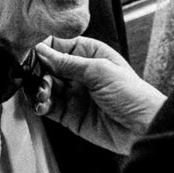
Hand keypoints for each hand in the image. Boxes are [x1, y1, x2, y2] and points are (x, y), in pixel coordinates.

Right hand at [33, 36, 165, 153]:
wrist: (144, 128)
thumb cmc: (133, 94)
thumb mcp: (99, 71)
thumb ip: (67, 62)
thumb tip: (41, 50)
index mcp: (90, 53)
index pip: (58, 44)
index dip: (42, 48)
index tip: (29, 52)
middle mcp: (80, 72)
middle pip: (47, 66)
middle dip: (37, 71)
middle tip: (36, 77)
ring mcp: (74, 94)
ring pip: (45, 87)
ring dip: (38, 89)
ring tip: (43, 94)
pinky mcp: (70, 115)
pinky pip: (48, 107)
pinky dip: (40, 106)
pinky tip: (41, 105)